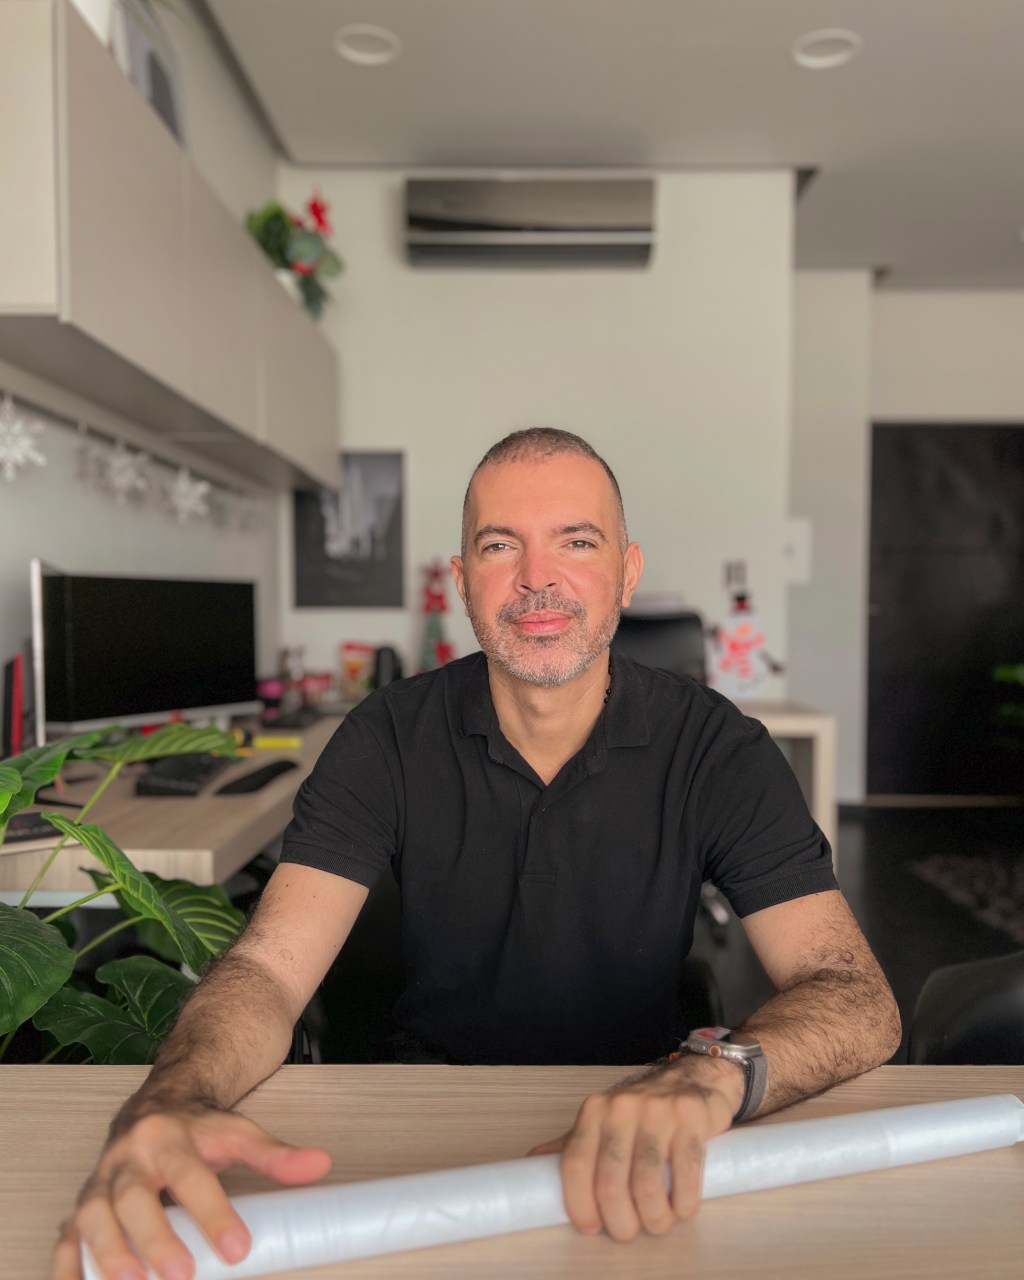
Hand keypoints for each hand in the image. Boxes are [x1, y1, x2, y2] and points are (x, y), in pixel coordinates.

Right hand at [53, 1102, 331, 1279]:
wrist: (159, 1102)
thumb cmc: (198, 1127)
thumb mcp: (239, 1132)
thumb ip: (275, 1155)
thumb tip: (319, 1165)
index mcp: (169, 1135)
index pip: (192, 1175)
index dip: (214, 1213)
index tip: (238, 1249)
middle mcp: (129, 1156)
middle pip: (134, 1197)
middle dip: (155, 1239)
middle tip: (181, 1276)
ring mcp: (100, 1180)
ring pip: (92, 1215)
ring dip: (106, 1255)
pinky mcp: (82, 1203)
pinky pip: (66, 1235)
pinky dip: (66, 1267)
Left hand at [528, 1056, 742, 1241]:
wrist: (693, 1078)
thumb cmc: (644, 1111)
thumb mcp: (603, 1122)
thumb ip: (572, 1145)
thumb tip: (532, 1166)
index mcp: (594, 1111)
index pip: (575, 1164)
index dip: (579, 1204)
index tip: (590, 1227)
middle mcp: (622, 1107)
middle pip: (611, 1181)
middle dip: (620, 1221)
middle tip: (629, 1231)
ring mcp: (658, 1111)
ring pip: (647, 1184)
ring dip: (654, 1218)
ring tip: (659, 1223)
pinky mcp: (691, 1118)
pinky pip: (685, 1175)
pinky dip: (684, 1204)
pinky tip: (683, 1208)